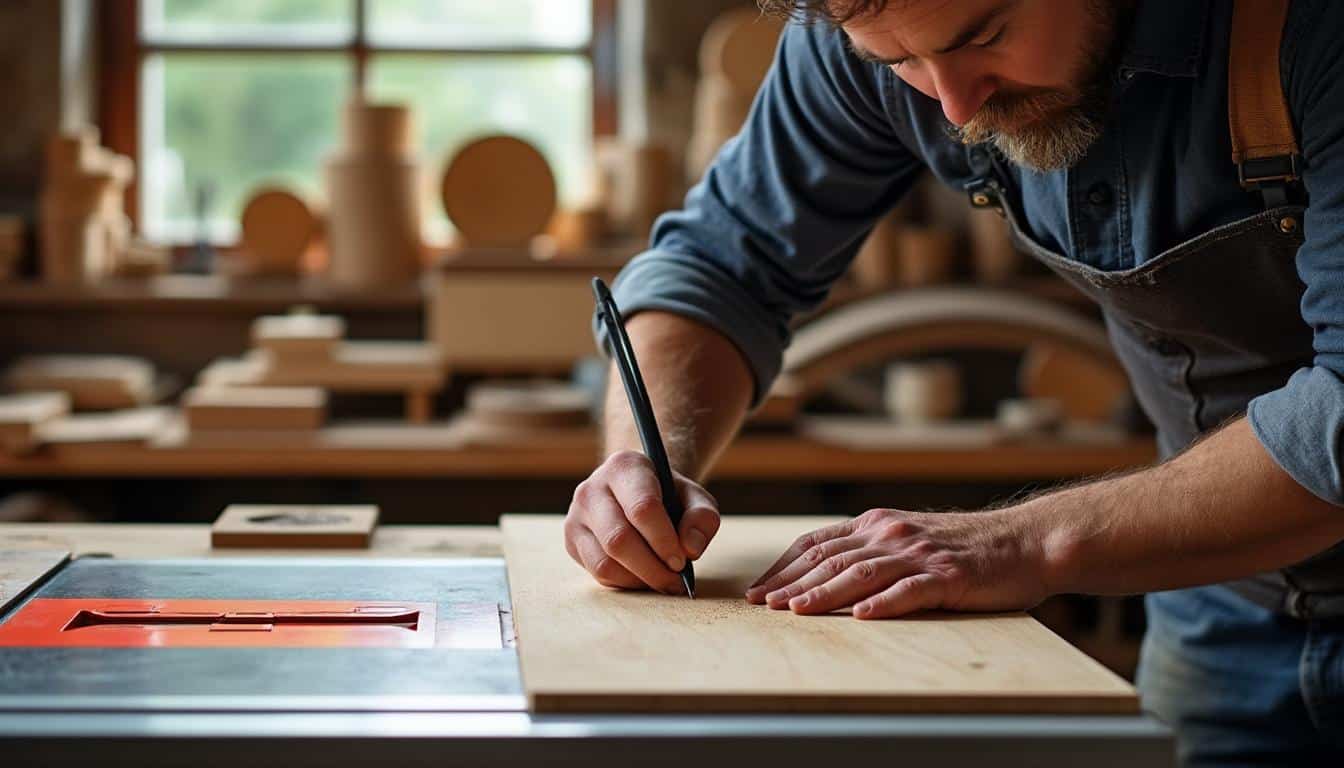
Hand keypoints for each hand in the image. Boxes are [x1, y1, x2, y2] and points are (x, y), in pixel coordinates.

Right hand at [564, 450, 720, 593]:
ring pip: (604, 562)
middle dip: (652, 568)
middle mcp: (592, 488)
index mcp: (624, 466)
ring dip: (639, 580)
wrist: (638, 492)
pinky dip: (625, 583)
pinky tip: (644, 577)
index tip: (681, 561)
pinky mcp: (572, 540)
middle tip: (675, 581)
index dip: (664, 540)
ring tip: (662, 581)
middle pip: (619, 539)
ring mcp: (576, 515)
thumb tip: (690, 548)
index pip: (642, 508)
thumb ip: (702, 518)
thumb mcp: (695, 498)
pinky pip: (597, 572)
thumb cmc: (669, 496)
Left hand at [744, 507, 1050, 618]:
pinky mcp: (947, 575)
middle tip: (763, 606)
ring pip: (862, 573)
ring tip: (796, 611)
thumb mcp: (908, 538)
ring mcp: (919, 554)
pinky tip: (861, 616)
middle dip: (792, 583)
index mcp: (877, 524)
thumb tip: (824, 570)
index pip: (817, 544)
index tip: (759, 590)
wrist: (1024, 541)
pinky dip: (883, 603)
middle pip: (831, 559)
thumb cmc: (963, 546)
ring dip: (824, 593)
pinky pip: (910, 591)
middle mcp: (891, 533)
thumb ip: (870, 548)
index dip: (785, 567)